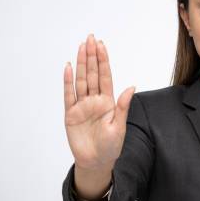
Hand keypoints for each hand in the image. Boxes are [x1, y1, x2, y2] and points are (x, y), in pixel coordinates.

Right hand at [63, 33, 135, 170]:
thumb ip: (123, 106)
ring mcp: (82, 106)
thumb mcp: (119, 126)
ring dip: (81, 64)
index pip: (105, 76)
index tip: (101, 45)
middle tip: (90, 38)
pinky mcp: (70, 114)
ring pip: (81, 80)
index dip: (103, 61)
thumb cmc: (110, 146)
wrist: (95, 162)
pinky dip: (68, 81)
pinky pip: (68, 94)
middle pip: (92, 74)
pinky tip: (68, 68)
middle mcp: (94, 100)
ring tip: (81, 47)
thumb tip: (131, 86)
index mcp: (108, 102)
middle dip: (91, 56)